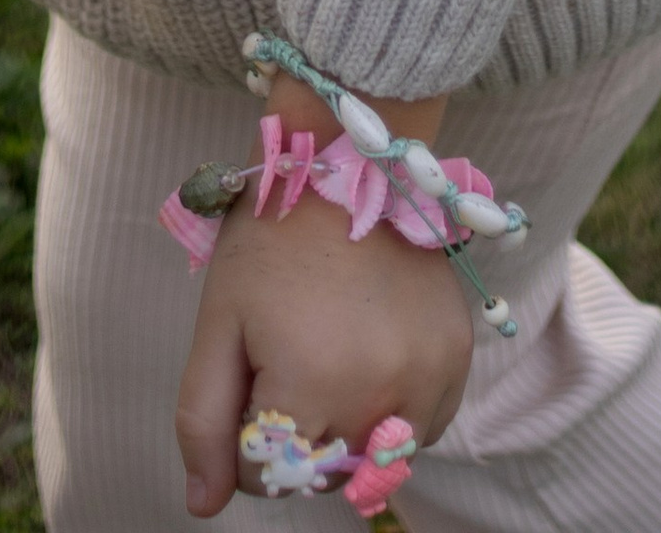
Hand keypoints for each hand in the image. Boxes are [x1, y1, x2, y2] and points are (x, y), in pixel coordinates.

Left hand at [177, 84, 473, 515]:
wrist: (349, 162)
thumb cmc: (271, 240)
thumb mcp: (218, 321)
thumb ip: (203, 420)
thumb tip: (202, 505)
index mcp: (311, 384)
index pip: (265, 475)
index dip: (246, 431)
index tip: (251, 371)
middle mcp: (380, 392)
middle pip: (323, 472)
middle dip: (297, 433)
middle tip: (289, 355)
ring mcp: (429, 377)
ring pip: (374, 459)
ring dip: (347, 427)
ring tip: (332, 351)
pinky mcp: (458, 359)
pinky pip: (421, 430)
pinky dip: (394, 412)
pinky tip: (372, 354)